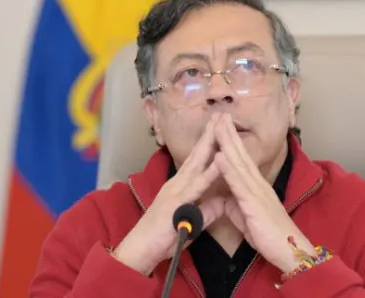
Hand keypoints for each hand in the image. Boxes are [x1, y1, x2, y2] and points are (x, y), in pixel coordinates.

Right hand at [112, 115, 229, 276]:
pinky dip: (208, 173)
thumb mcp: (191, 222)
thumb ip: (206, 210)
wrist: (142, 248)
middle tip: (221, 115)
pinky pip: (196, 186)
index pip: (198, 161)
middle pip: (197, 155)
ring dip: (209, 144)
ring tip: (220, 127)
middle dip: (210, 135)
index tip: (220, 128)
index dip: (209, 144)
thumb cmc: (163, 237)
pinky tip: (218, 162)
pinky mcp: (177, 202)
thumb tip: (222, 201)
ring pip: (197, 163)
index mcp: (181, 186)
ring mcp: (176, 190)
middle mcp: (178, 183)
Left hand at [212, 116, 312, 273]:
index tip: (222, 123)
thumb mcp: (247, 216)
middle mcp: (257, 183)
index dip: (231, 140)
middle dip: (229, 132)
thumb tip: (225, 197)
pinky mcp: (254, 204)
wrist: (290, 251)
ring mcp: (256, 191)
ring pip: (239, 162)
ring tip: (218, 124)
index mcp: (256, 185)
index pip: (241, 157)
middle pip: (240, 153)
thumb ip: (236, 203)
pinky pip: (239, 184)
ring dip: (227, 142)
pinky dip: (228, 168)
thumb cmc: (269, 235)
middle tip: (220, 112)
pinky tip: (219, 156)